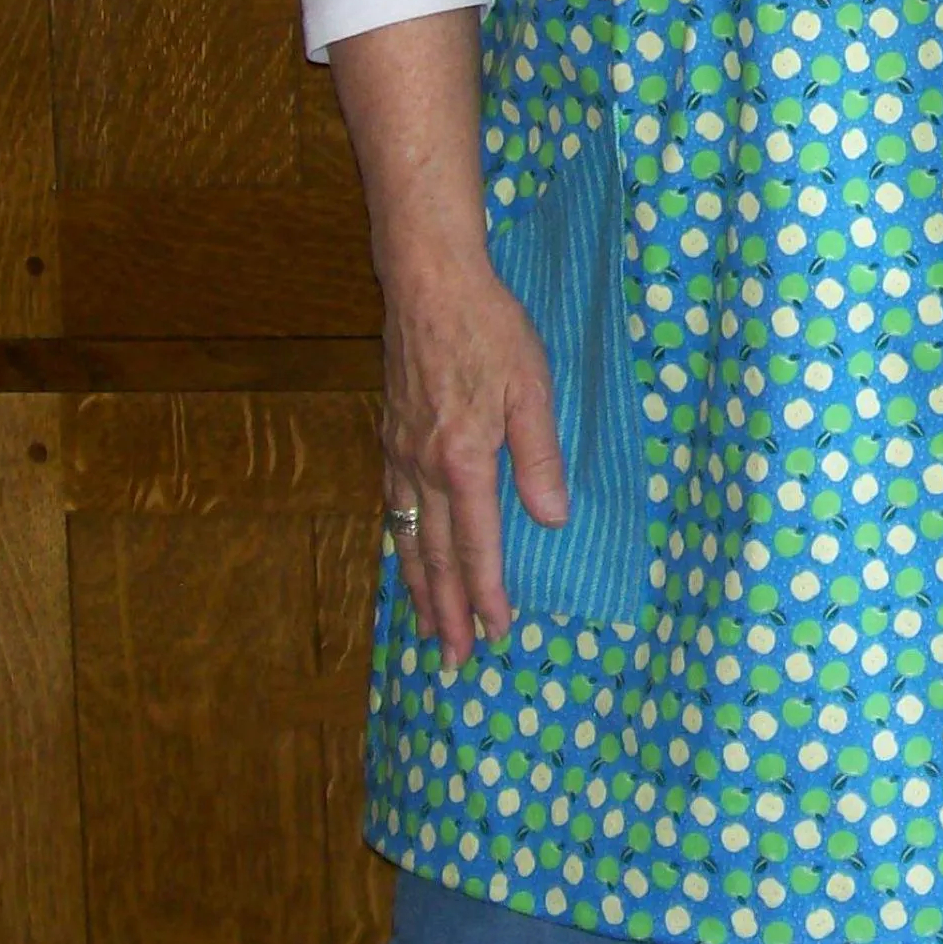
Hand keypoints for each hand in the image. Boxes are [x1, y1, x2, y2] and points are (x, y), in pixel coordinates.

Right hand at [379, 257, 567, 668]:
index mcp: (463, 460)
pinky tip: (406, 552)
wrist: (428, 283)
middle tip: (454, 660)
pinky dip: (400, 543)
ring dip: (419, 588)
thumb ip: (540, 457)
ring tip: (427, 626)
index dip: (488, 593)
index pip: (478, 545)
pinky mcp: (390, 434)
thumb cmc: (489, 330)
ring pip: (408, 537)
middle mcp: (423, 467)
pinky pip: (393, 506)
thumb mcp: (532, 388)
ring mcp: (400, 452)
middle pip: (435, 556)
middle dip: (447, 611)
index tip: (497, 633)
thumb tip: (552, 519)